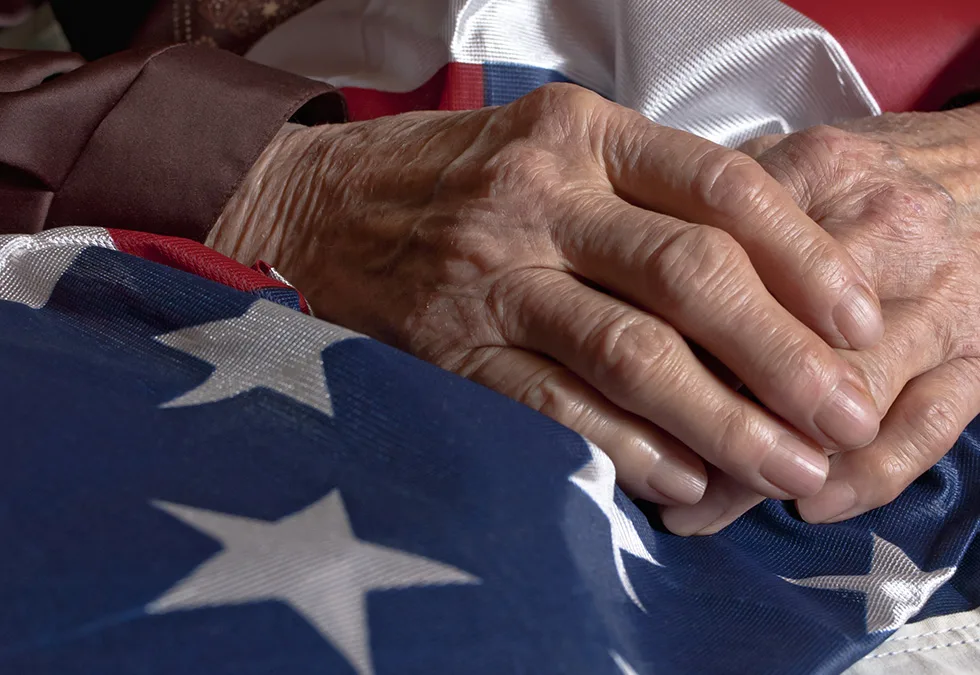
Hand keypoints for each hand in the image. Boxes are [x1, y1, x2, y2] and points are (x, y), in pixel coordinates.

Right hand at [211, 84, 881, 505]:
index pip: (720, 186)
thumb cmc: (451, 172)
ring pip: (630, 352)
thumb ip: (648, 192)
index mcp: (582, 134)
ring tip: (784, 468)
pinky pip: (555, 405)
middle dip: (781, 355)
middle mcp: (542, 198)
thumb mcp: (555, 143)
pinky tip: (683, 481)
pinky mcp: (454, 346)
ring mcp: (493, 274)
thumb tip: (760, 275)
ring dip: (720, 419)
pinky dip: (628, 449)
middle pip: (688, 275)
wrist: (320, 200)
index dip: (802, 258)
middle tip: (843, 417)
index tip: (856, 320)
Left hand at [662, 105, 979, 532]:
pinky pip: (931, 428)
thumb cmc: (868, 176)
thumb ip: (717, 210)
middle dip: (710, 423)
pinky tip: (810, 504)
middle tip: (646, 476)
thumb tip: (631, 278)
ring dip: (772, 470)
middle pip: (786, 347)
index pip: (726, 269)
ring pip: (849, 401)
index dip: (662, 341)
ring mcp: (944, 303)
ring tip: (703, 511)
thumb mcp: (788, 159)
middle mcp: (887, 237)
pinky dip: (869, 479)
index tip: (608, 392)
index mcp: (823, 176)